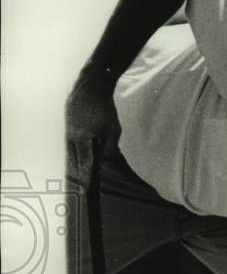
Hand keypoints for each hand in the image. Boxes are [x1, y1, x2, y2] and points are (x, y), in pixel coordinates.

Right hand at [65, 64, 120, 184]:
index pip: (84, 162)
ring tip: (81, 171)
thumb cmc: (104, 108)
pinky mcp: (67, 122)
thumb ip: (109, 147)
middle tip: (82, 184)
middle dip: (78, 171)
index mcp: (81, 138)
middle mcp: (70, 135)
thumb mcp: (113, 130)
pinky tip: (79, 152)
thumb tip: (104, 160)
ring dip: (76, 160)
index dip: (85, 176)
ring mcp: (67, 128)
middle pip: (74, 158)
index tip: (86, 187)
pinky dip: (75, 148)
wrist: (91, 86)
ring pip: (71, 149)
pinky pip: (70, 140)